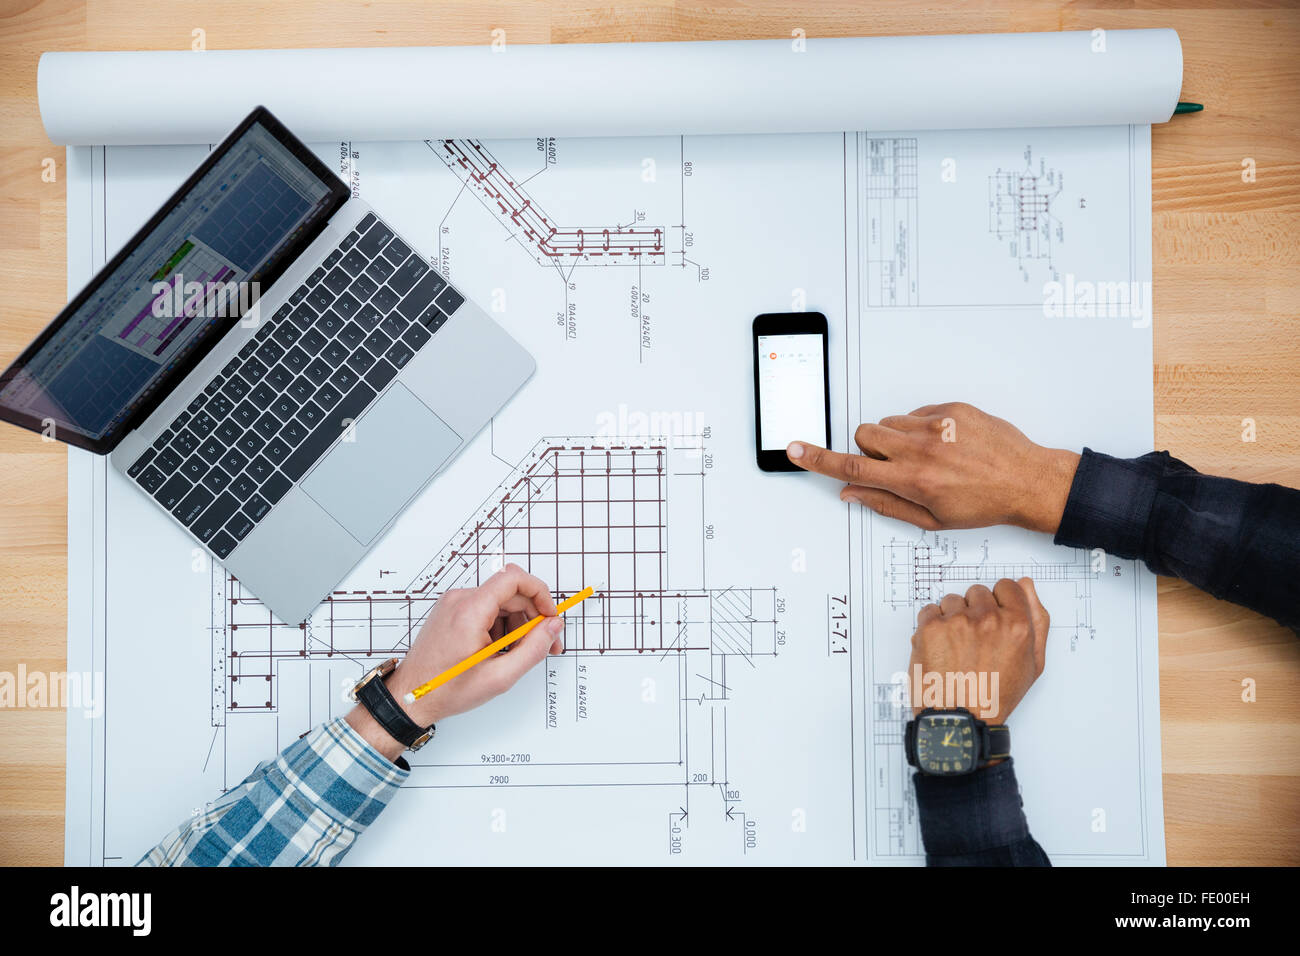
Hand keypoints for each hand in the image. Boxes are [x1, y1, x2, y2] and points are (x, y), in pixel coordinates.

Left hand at [346, 564, 564, 761]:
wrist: (411, 697)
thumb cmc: (446, 689)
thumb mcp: (500, 676)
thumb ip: (533, 649)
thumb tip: (552, 626)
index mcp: (470, 611)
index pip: (514, 578)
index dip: (540, 593)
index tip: (550, 616)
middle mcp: (460, 599)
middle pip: (511, 592)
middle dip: (533, 617)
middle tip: (546, 644)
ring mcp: (454, 604)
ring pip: (500, 602)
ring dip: (516, 625)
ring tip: (515, 655)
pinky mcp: (452, 611)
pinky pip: (486, 609)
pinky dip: (500, 627)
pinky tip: (498, 652)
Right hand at [786, 402, 1079, 533]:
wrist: (1027, 480)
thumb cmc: (984, 504)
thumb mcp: (932, 519)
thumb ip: (885, 504)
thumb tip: (851, 494)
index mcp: (914, 481)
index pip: (853, 468)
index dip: (818, 459)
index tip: (795, 449)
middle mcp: (922, 449)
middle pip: (864, 435)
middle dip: (869, 449)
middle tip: (895, 465)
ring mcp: (937, 424)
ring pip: (888, 422)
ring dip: (894, 438)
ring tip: (926, 455)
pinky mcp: (952, 408)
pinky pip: (916, 412)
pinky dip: (920, 427)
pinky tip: (945, 444)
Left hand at [907, 578, 1049, 731]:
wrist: (959, 719)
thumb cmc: (994, 696)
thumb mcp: (1032, 663)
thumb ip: (1036, 619)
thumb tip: (1026, 584)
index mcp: (1017, 625)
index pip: (1006, 586)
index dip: (999, 603)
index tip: (993, 619)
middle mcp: (988, 619)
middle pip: (978, 592)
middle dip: (976, 611)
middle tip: (974, 641)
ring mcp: (957, 621)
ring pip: (953, 601)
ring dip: (953, 618)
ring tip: (957, 647)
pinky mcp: (930, 627)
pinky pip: (930, 610)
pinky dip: (932, 625)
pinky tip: (940, 647)